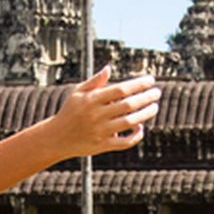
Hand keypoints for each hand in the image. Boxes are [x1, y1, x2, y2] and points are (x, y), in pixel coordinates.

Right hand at [43, 67, 160, 157]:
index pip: (120, 89)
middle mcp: (97, 115)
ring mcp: (100, 131)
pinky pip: (125, 142)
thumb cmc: (70, 111)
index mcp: (92, 99)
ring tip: (154, 107)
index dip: (138, 84)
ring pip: (129, 122)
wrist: (56, 137)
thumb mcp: (77, 93)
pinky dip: (136, 135)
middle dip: (146, 97)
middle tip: (157, 93)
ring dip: (145, 114)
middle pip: (128, 105)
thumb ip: (95, 81)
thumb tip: (109, 68)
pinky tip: (140, 127)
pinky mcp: (103, 145)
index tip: (151, 80)